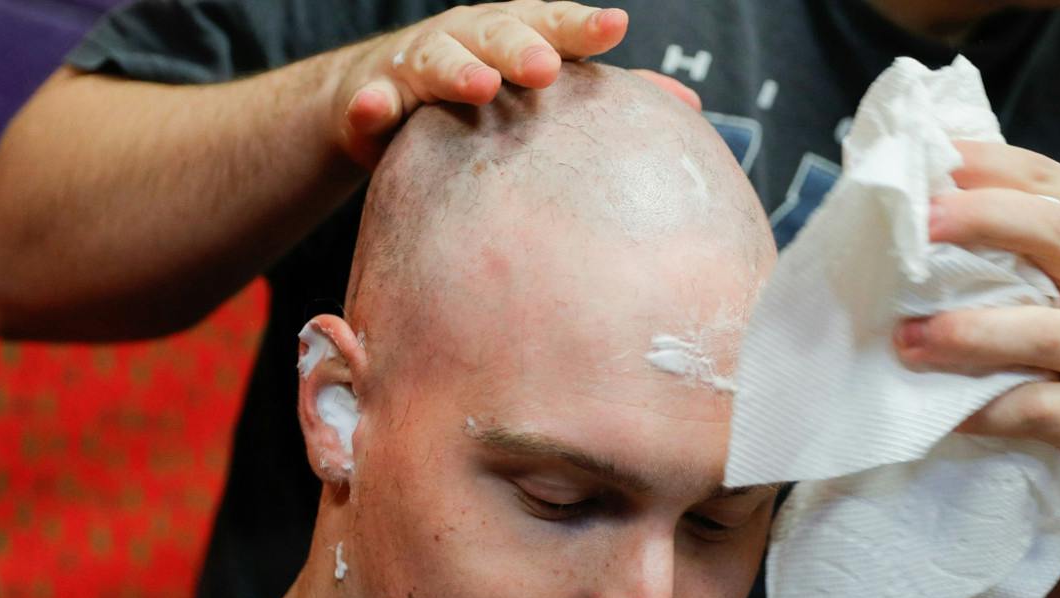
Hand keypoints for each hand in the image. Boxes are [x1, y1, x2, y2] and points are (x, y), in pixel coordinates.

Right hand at [330, 3, 698, 166]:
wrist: (381, 101)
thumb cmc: (482, 94)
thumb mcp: (539, 94)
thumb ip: (604, 98)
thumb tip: (689, 108)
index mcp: (517, 33)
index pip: (555, 24)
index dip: (582, 26)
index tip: (616, 26)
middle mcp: (470, 38)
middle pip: (498, 33)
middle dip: (522, 46)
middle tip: (548, 69)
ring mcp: (418, 64)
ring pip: (438, 60)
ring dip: (457, 71)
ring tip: (478, 87)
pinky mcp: (373, 101)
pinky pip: (370, 103)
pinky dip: (370, 106)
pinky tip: (373, 110)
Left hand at [893, 141, 1059, 502]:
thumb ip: (1010, 253)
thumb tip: (910, 214)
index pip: (1052, 184)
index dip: (992, 166)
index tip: (930, 160)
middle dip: (986, 220)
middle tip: (920, 227)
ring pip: (1050, 332)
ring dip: (973, 333)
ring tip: (909, 340)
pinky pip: (1047, 410)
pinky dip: (992, 410)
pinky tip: (947, 414)